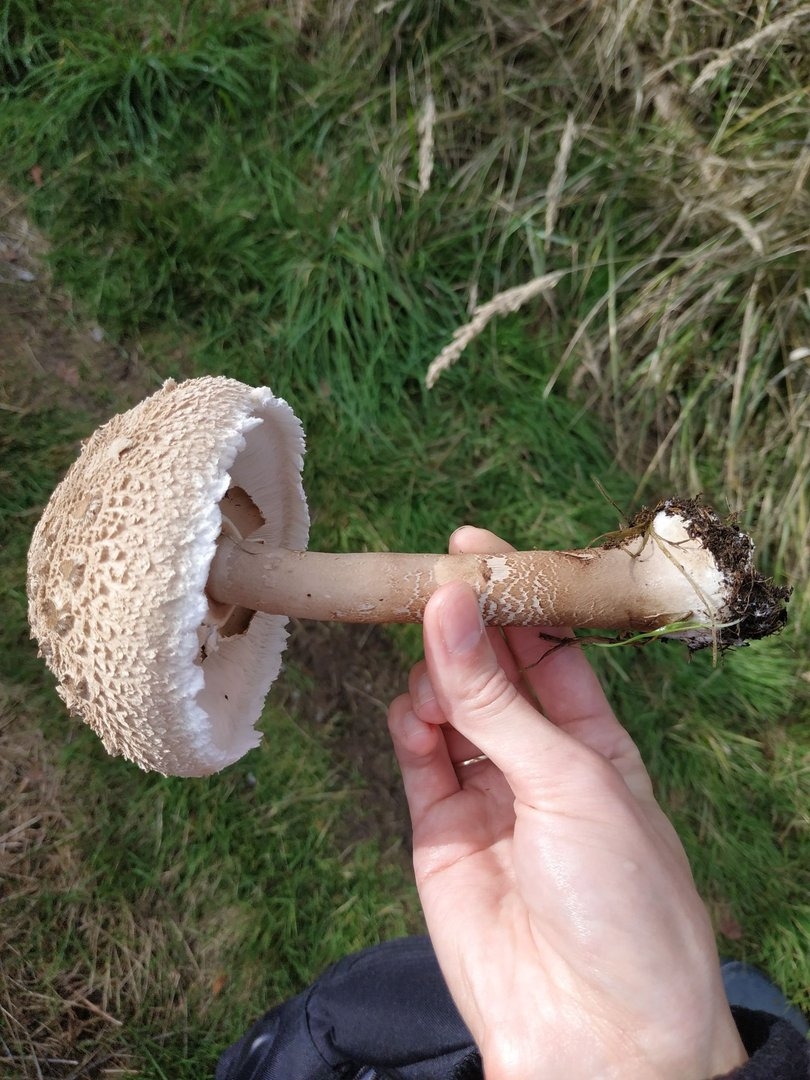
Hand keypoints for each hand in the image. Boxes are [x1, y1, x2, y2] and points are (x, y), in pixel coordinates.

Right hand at [387, 527, 747, 1079]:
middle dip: (463, 625)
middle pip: (490, 668)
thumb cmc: (622, 900)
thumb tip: (448, 608)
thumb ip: (498, 697)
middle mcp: (537, 759)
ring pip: (447, 705)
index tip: (472, 547)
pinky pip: (416, 755)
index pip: (548, 645)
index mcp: (595, 739)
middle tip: (431, 585)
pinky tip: (416, 712)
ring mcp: (486, 793)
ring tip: (435, 675)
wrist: (597, 1034)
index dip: (514, 595)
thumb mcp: (570, 780)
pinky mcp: (440, 830)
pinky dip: (410, 723)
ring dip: (436, 675)